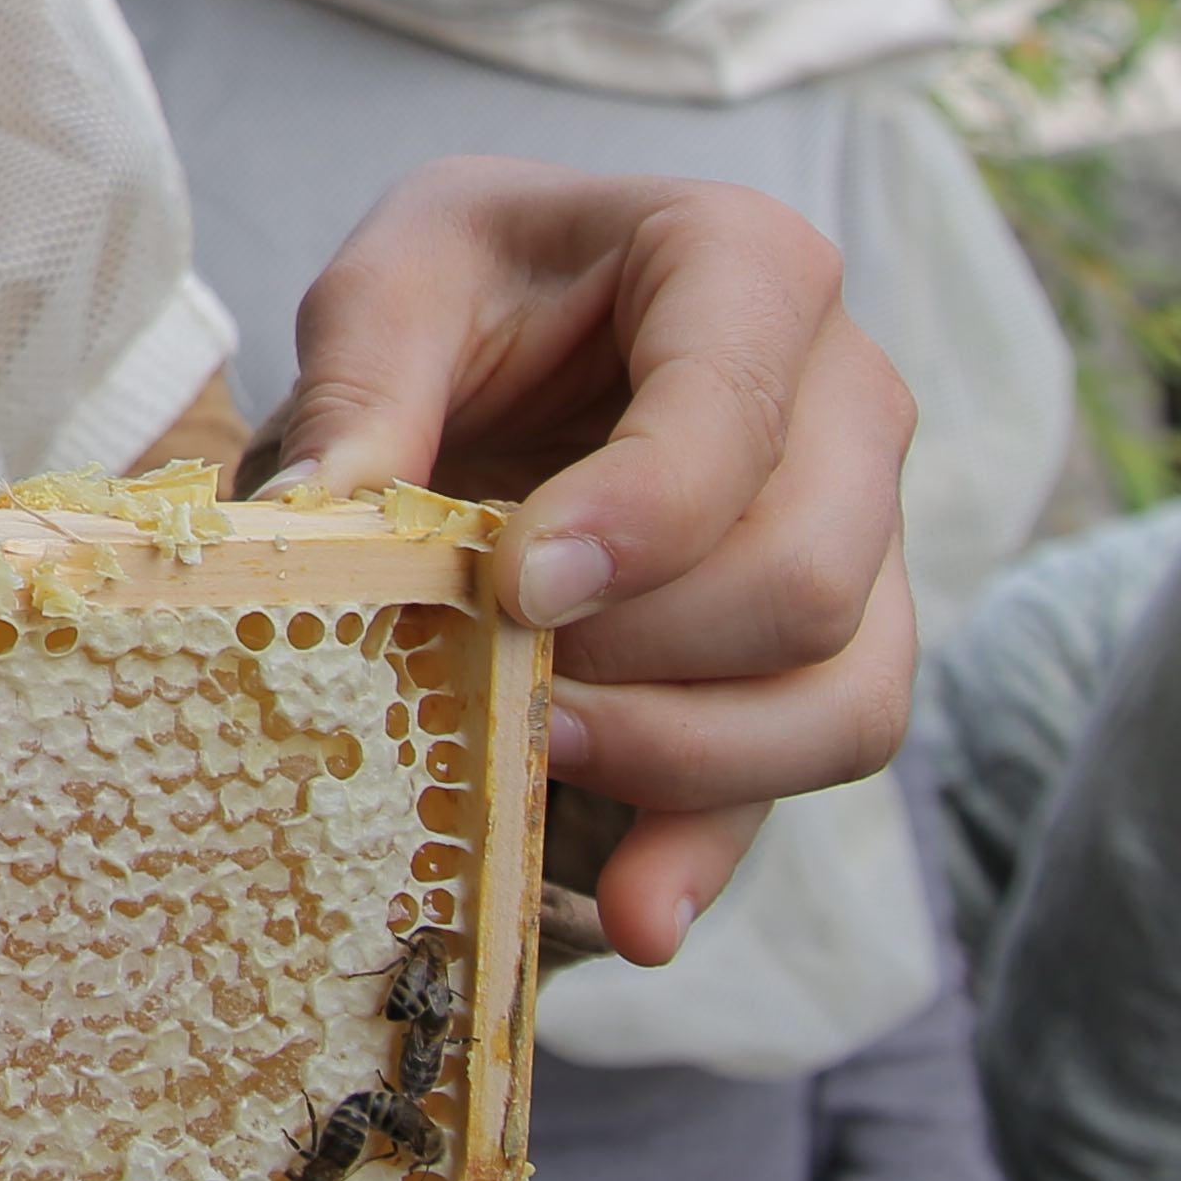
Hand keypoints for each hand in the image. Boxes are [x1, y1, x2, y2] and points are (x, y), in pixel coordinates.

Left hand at [254, 158, 916, 964]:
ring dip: (680, 758)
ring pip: (843, 697)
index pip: (736, 410)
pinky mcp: (834, 652)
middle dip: (645, 657)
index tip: (519, 586)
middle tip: (494, 678)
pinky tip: (632, 915)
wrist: (523, 332)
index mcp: (748, 266)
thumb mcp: (392, 287)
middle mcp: (849, 400)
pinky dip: (717, 849)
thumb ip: (362, 388)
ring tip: (527, 760)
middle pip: (805, 578)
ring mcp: (865, 537)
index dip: (641, 518)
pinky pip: (810, 770)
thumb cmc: (471, 291)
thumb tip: (315, 524)